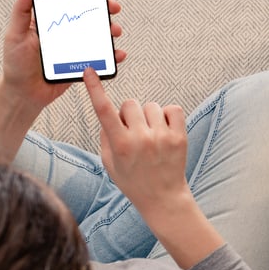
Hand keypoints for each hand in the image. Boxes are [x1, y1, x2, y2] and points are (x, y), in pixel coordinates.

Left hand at [0, 0, 126, 111]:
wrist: (24, 94)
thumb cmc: (15, 63)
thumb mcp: (16, 33)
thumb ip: (21, 10)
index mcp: (50, 22)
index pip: (70, 3)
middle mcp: (64, 33)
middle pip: (87, 18)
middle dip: (104, 12)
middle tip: (114, 9)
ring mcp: (74, 49)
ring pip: (96, 37)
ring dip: (109, 32)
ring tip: (115, 32)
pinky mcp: (81, 65)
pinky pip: (99, 59)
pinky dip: (111, 57)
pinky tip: (118, 55)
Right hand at [83, 68, 188, 209]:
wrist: (163, 198)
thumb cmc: (133, 181)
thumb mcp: (109, 163)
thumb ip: (105, 136)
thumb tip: (109, 113)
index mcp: (120, 145)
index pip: (104, 110)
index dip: (94, 88)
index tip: (89, 71)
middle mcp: (140, 139)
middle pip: (130, 104)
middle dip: (129, 114)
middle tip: (134, 133)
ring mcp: (161, 137)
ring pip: (151, 105)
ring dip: (149, 116)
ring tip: (151, 135)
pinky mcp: (179, 137)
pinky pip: (172, 109)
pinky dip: (167, 115)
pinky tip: (164, 130)